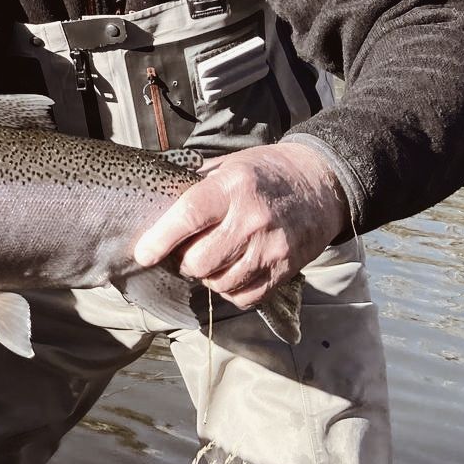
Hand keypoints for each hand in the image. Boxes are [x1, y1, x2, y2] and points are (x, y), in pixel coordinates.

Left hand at [133, 142, 348, 308]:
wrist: (320, 184)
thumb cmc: (263, 173)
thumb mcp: (227, 166)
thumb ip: (194, 186)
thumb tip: (155, 206)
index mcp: (232, 187)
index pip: (189, 216)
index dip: (161, 239)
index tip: (143, 254)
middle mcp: (252, 219)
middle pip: (200, 261)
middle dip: (184, 262)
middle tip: (186, 252)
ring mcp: (271, 248)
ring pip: (220, 283)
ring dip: (207, 277)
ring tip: (212, 260)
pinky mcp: (285, 270)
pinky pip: (245, 297)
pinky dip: (231, 290)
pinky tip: (231, 272)